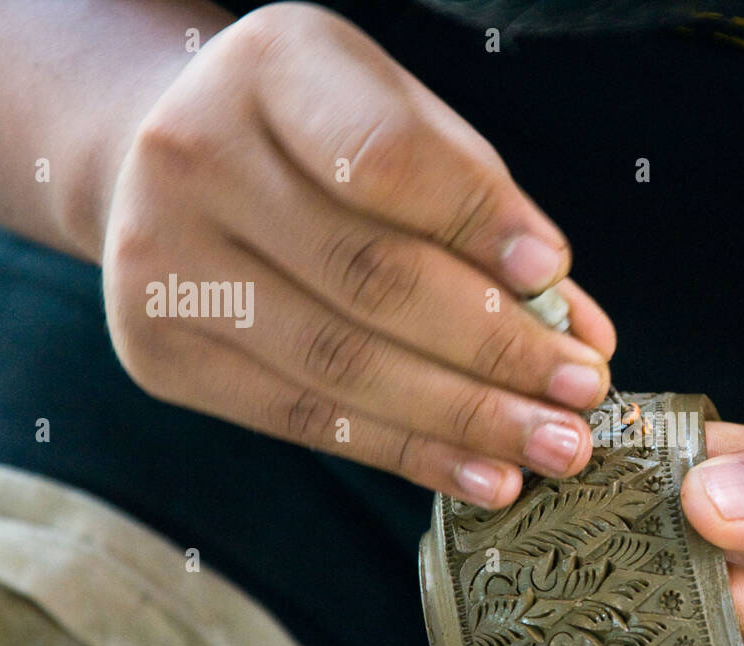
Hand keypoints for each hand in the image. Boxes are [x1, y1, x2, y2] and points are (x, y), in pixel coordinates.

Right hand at [101, 3, 614, 506]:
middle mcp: (194, 159)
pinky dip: (410, 455)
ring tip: (555, 447)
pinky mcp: (160, 353)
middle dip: (498, 348)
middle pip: (371, 278)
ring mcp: (161, 263)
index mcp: (270, 72)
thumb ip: (486, 211)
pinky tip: (485, 475)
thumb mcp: (406, 126)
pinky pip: (305, 419)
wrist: (181, 164)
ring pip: (343, 365)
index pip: (385, 158)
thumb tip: (578, 330)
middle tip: (584, 392)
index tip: (556, 277)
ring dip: (467, 419)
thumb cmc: (323, 143)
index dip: (477, 222)